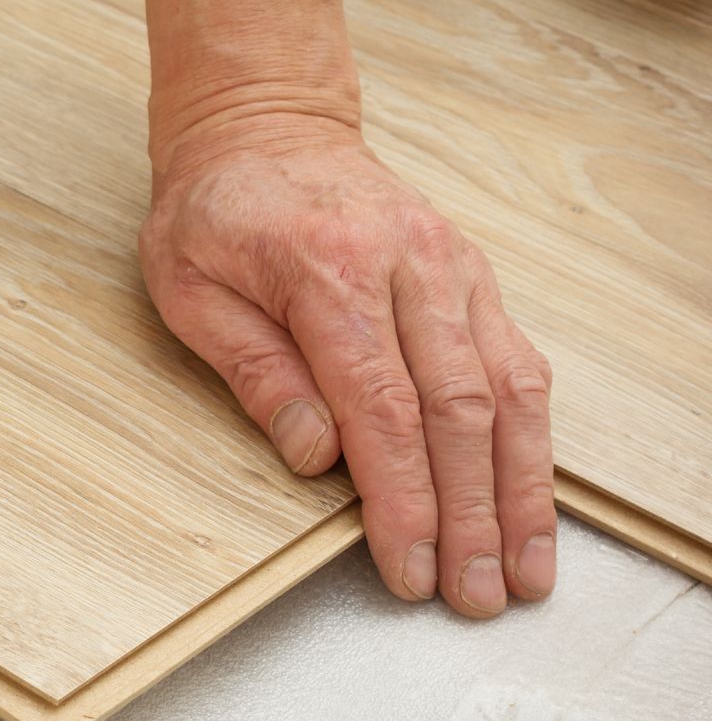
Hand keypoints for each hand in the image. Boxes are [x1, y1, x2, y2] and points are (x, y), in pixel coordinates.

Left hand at [139, 117, 555, 616]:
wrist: (262, 127)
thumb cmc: (214, 211)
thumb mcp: (189, 288)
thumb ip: (255, 371)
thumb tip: (317, 456)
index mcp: (329, 270)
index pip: (383, 409)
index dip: (403, 500)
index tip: (412, 567)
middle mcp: (409, 267)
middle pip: (460, 411)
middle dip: (473, 515)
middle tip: (477, 594)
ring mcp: (452, 269)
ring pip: (509, 391)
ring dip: (521, 489)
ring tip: (526, 568)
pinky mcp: (472, 277)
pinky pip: (517, 363)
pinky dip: (530, 437)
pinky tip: (531, 495)